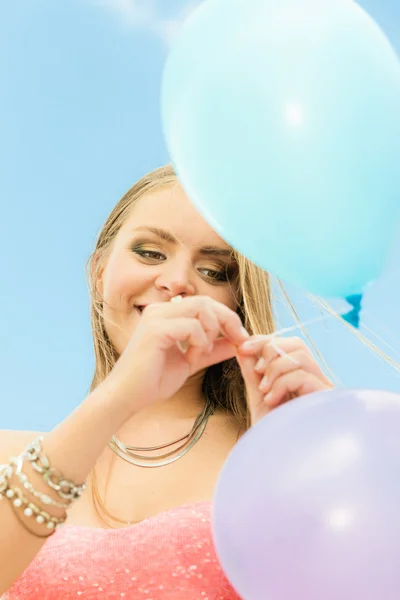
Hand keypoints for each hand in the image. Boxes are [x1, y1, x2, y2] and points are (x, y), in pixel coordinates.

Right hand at [104, 295, 248, 415]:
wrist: (127, 397)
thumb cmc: (154, 380)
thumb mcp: (192, 361)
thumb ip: (212, 349)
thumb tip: (237, 342)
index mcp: (166, 314)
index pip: (205, 304)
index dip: (227, 318)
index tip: (241, 338)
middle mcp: (160, 310)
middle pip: (206, 301)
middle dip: (228, 321)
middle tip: (238, 341)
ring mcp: (156, 317)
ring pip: (202, 308)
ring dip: (212, 332)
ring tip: (203, 353)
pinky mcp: (155, 330)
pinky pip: (192, 326)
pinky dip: (200, 342)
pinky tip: (192, 357)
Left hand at [236, 335, 333, 425]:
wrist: (280, 465)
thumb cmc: (273, 434)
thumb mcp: (258, 397)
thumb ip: (252, 372)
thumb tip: (241, 346)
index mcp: (302, 377)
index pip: (288, 345)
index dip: (264, 341)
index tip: (242, 347)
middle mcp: (316, 381)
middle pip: (297, 344)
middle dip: (270, 350)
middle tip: (256, 370)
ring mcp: (323, 390)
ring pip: (300, 357)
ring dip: (275, 369)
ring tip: (264, 390)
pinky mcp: (326, 400)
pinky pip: (303, 376)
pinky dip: (281, 384)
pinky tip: (272, 401)